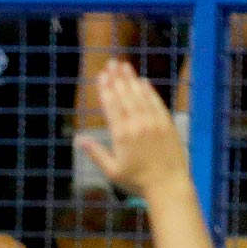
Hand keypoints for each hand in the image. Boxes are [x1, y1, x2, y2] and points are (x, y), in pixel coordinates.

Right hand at [80, 59, 188, 199]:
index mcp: (122, 135)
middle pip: (125, 95)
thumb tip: (78, 139)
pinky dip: (148, 90)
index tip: (101, 76)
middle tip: (111, 63)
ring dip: (131, 79)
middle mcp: (137, 123)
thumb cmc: (137, 181)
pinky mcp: (166, 122)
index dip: (105, 89)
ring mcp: (153, 121)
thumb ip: (95, 153)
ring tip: (124, 65)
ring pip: (140, 95)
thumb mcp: (112, 171)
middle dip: (117, 78)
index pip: (112, 106)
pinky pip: (155, 101)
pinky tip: (142, 81)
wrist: (168, 184)